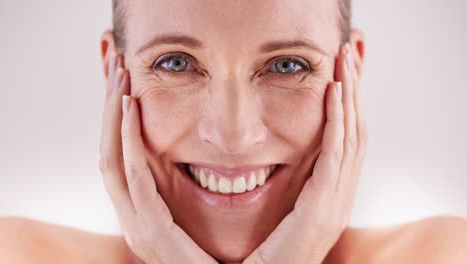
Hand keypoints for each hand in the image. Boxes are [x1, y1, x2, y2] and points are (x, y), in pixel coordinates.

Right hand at [99, 52, 218, 263]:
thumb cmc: (223, 259)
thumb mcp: (204, 218)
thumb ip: (192, 191)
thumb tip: (208, 158)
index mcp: (145, 213)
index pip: (121, 157)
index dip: (118, 120)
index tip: (124, 83)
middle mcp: (133, 218)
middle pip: (108, 152)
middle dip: (108, 109)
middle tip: (114, 66)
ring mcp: (136, 226)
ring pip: (110, 160)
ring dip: (111, 116)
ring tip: (118, 76)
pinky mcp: (150, 231)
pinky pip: (133, 178)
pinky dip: (127, 141)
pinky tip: (129, 108)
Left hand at [242, 43, 367, 263]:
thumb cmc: (274, 250)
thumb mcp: (290, 207)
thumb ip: (298, 182)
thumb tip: (290, 153)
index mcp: (333, 192)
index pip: (348, 139)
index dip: (348, 104)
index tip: (342, 73)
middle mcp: (341, 193)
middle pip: (356, 130)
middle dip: (354, 91)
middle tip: (349, 56)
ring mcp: (336, 199)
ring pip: (351, 135)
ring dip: (349, 96)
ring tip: (345, 63)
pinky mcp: (324, 205)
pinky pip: (335, 153)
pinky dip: (338, 120)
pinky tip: (335, 93)